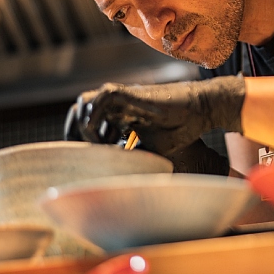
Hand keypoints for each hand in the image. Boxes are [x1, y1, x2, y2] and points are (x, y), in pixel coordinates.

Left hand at [63, 76, 244, 157]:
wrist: (200, 111)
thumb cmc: (179, 129)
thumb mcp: (150, 151)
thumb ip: (131, 159)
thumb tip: (116, 180)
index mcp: (118, 117)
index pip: (86, 125)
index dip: (79, 143)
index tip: (84, 163)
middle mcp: (115, 105)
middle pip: (78, 113)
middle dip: (74, 135)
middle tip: (85, 158)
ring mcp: (120, 97)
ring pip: (84, 105)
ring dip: (84, 128)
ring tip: (98, 148)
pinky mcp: (129, 92)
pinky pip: (101, 99)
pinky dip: (96, 117)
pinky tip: (103, 137)